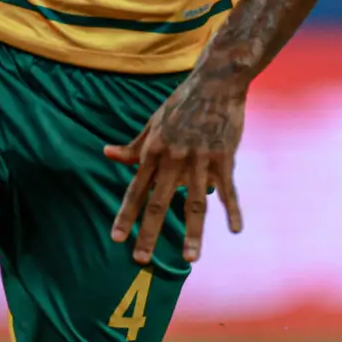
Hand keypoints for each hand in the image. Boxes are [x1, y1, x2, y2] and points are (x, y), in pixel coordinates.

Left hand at [105, 70, 246, 265]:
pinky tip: (235, 230)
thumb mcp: (153, 123)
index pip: (136, 190)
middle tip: (140, 260)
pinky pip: (228, 190)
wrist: (215, 82)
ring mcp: (200, 159)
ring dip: (193, 234)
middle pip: (159, 203)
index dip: (125, 215)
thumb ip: (133, 146)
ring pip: (195, 204)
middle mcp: (174, 158)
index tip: (116, 238)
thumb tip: (106, 154)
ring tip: (191, 259)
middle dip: (149, 233)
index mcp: (154, 151)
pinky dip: (233, 210)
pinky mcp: (224, 157)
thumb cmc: (181, 103)